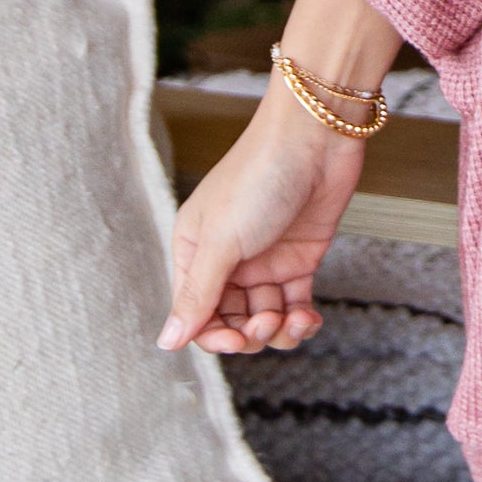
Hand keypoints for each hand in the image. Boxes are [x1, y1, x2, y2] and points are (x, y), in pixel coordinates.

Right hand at [162, 85, 361, 356]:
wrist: (314, 139)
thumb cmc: (258, 178)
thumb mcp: (221, 240)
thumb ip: (197, 294)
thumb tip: (167, 342)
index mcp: (194, 252)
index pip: (195, 314)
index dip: (214, 336)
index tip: (236, 340)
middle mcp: (226, 261)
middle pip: (230, 321)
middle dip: (249, 333)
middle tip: (267, 322)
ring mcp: (264, 262)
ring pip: (264, 320)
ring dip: (278, 330)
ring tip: (294, 319)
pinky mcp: (298, 260)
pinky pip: (294, 307)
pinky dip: (301, 321)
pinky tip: (309, 320)